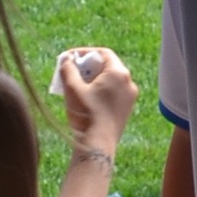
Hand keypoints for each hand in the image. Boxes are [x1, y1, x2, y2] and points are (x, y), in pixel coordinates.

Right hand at [54, 44, 138, 161]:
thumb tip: (66, 59)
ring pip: (111, 81)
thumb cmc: (86, 114)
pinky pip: (114, 93)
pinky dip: (101, 91)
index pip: (103, 53)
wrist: (98, 144)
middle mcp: (129, 82)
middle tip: (73, 71)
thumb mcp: (72, 88)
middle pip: (108, 66)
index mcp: (118, 73)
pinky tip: (88, 99)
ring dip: (94, 79)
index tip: (71, 57)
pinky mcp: (127, 109)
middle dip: (89, 67)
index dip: (85, 53)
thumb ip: (68, 69)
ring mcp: (130, 97)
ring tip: (78, 86)